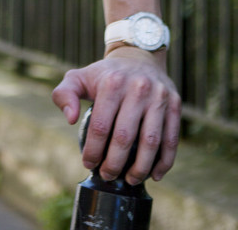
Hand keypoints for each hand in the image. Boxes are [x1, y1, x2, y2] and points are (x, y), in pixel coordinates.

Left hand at [52, 46, 180, 183]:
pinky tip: (154, 175)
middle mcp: (138, 87)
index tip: (89, 163)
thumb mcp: (78, 77)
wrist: (139, 57)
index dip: (93, 150)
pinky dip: (164, 161)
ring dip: (141, 168)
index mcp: (112, 82)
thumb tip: (70, 119)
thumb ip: (63, 95)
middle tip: (108, 176)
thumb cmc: (105, 75)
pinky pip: (171, 139)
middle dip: (114, 164)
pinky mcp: (174, 104)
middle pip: (125, 137)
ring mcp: (159, 96)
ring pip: (151, 141)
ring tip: (130, 180)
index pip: (101, 126)